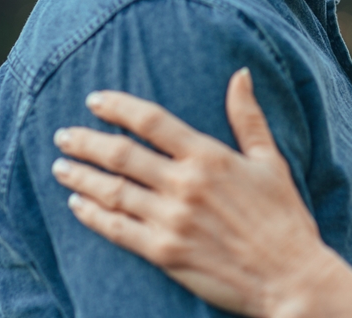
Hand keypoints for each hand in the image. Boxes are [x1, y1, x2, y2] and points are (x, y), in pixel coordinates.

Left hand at [51, 68, 343, 317]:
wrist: (290, 278)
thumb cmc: (284, 218)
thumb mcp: (270, 161)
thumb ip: (248, 117)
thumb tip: (241, 74)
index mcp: (209, 157)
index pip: (151, 121)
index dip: (118, 107)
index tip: (94, 100)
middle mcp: (185, 185)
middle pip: (121, 154)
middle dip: (86, 141)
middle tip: (63, 135)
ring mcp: (172, 220)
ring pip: (113, 191)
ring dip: (81, 177)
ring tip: (61, 167)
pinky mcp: (165, 253)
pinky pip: (118, 230)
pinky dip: (94, 216)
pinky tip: (78, 206)